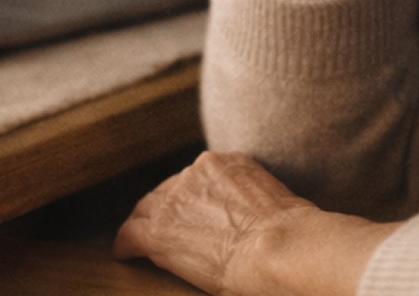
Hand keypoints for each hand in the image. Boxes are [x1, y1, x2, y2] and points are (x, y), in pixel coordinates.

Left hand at [113, 152, 390, 295]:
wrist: (281, 248)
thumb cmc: (293, 238)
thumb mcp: (276, 203)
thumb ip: (253, 201)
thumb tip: (253, 224)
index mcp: (229, 163)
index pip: (197, 178)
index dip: (190, 199)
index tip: (191, 212)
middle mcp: (198, 171)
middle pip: (168, 190)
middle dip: (166, 210)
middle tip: (164, 229)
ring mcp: (175, 197)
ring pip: (147, 210)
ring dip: (145, 226)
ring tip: (138, 241)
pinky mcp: (159, 227)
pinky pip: (131, 233)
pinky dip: (127, 245)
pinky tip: (125, 254)